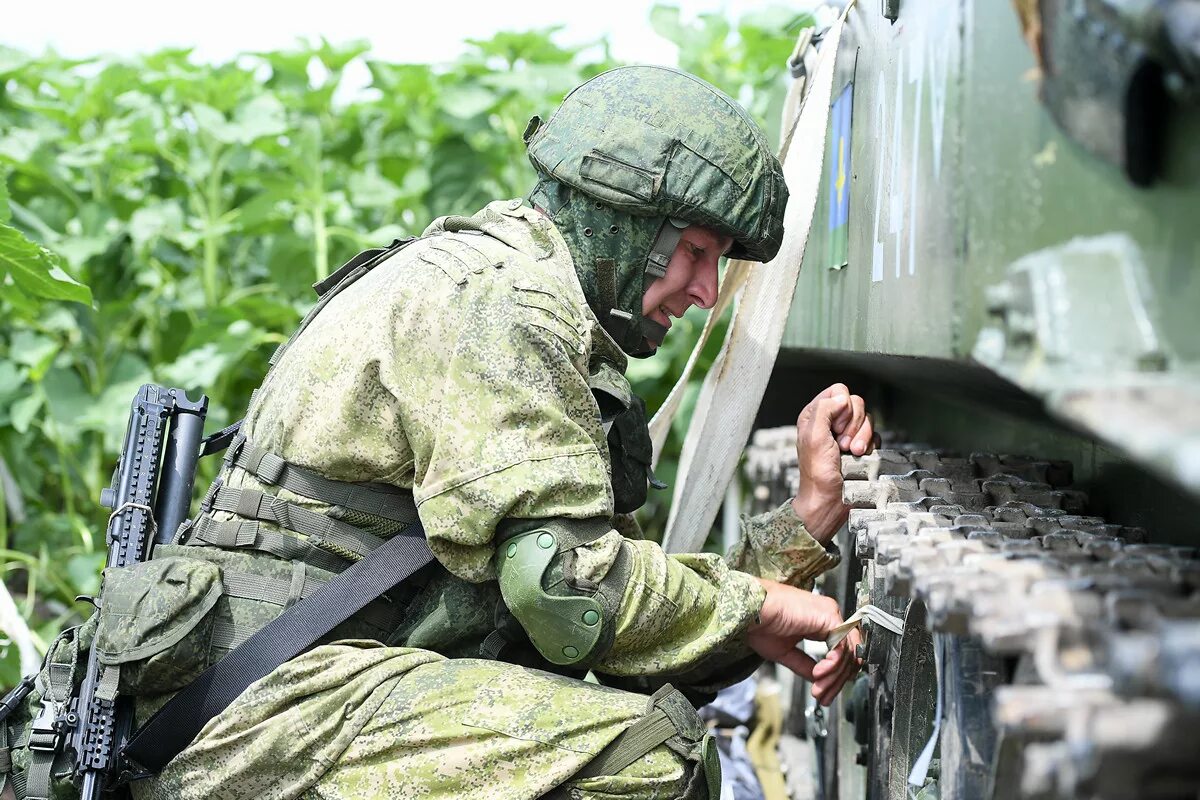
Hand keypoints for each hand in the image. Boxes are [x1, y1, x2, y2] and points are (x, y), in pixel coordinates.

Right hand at [747, 578, 861, 705]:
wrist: (749, 614)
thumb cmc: (760, 624)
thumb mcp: (785, 652)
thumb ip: (805, 664)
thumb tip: (819, 679)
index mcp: (819, 620)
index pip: (840, 650)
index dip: (835, 675)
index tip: (824, 692)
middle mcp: (828, 615)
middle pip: (848, 653)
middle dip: (836, 680)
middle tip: (824, 696)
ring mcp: (830, 615)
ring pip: (847, 653)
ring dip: (833, 677)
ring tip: (818, 689)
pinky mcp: (828, 617)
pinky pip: (841, 647)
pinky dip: (832, 665)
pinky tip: (818, 675)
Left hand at [791, 383, 873, 542]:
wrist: (829, 500)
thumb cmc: (817, 473)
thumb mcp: (813, 437)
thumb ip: (824, 410)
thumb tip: (842, 398)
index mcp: (815, 415)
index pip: (838, 391)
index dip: (842, 407)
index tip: (835, 428)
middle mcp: (831, 422)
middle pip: (856, 404)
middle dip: (853, 424)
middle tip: (842, 444)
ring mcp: (847, 434)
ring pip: (868, 420)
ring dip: (862, 437)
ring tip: (851, 453)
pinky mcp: (861, 447)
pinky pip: (875, 436)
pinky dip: (870, 446)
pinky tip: (859, 458)